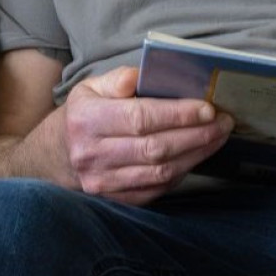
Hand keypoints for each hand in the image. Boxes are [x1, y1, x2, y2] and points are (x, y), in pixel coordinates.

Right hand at [49, 66, 233, 205]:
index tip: (207, 107)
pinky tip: (196, 156)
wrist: (51, 159)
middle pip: (156, 148)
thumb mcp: (89, 88)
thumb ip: (117, 79)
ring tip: (218, 137)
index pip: (140, 118)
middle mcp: (92, 154)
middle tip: (223, 122)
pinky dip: (181, 173)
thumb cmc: (80, 117)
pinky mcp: (115, 201)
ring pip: (160, 172)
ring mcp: (103, 183)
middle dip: (197, 134)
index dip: (178, 114)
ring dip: (196, 155)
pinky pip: (156, 189)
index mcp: (87, 120)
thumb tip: (143, 75)